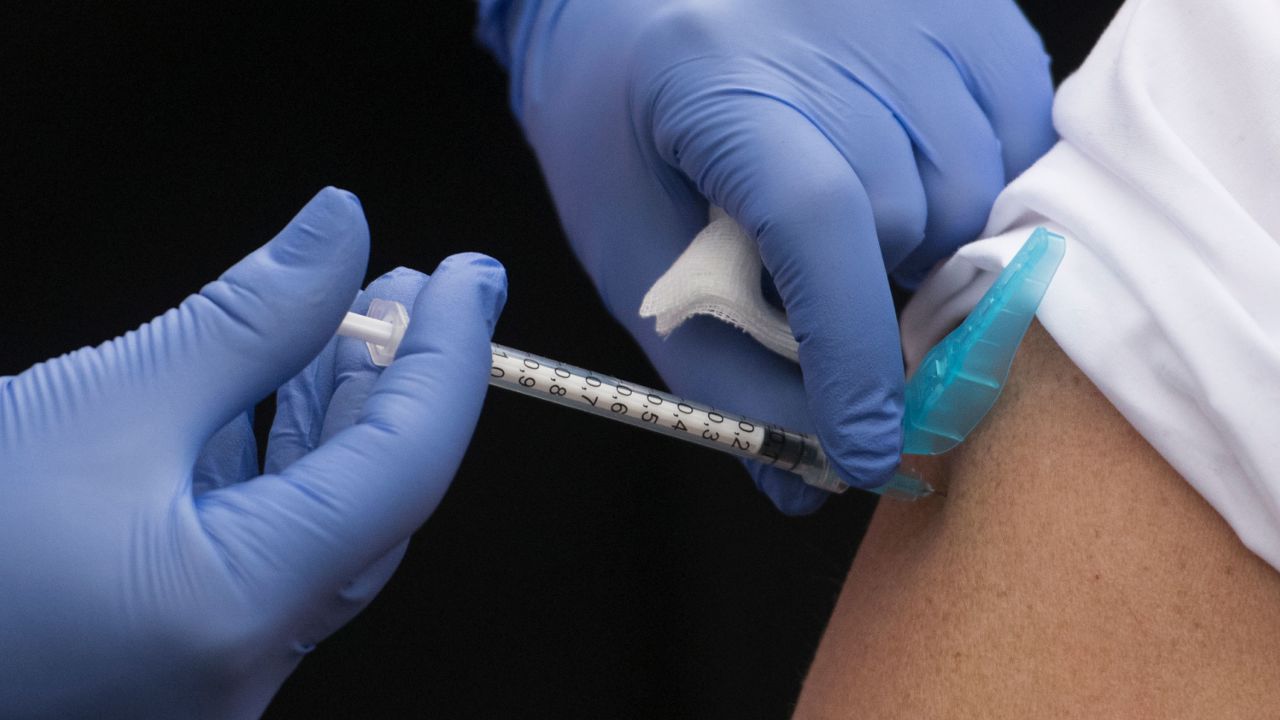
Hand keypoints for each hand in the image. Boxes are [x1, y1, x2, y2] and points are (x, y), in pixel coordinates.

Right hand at [0, 188, 506, 716]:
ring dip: (339, 417)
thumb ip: (247, 319)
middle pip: (376, 500)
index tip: (473, 274)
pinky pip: (265, 548)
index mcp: (242, 611)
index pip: (407, 466)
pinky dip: (280, 465)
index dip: (452, 357)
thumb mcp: (104, 403)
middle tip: (416, 286)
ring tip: (352, 318)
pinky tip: (279, 391)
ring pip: (320, 525)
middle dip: (399, 383)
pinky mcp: (178, 651)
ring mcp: (213, 670)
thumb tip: (339, 232)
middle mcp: (246, 663)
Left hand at [479, 0, 1054, 511]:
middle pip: (915, 219)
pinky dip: (978, 191)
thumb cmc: (623, 131)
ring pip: (979, 189)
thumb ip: (718, 367)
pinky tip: (911, 181)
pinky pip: (1019, 136)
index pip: (819, 221)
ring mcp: (914, 9)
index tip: (869, 446)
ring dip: (934, 249)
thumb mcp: (636, 255)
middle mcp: (833, 27)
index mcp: (717, 81)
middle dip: (889, 305)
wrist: (636, 8)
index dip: (852, 352)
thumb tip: (809, 472)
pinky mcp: (969, 9)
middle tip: (844, 316)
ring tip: (864, 233)